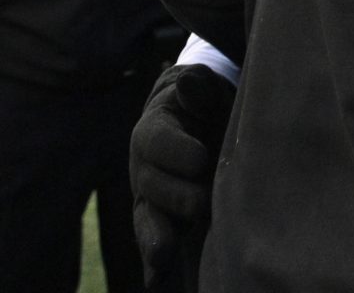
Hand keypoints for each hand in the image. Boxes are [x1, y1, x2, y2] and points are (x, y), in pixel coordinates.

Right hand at [131, 62, 235, 288]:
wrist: (204, 124)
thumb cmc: (208, 104)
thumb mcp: (207, 90)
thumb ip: (199, 88)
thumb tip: (190, 81)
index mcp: (153, 130)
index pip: (156, 140)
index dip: (175, 151)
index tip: (200, 158)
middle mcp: (145, 167)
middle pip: (152, 184)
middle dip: (175, 195)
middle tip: (202, 202)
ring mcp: (150, 197)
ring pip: (146, 218)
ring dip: (155, 237)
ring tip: (164, 254)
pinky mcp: (162, 221)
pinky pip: (153, 242)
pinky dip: (153, 262)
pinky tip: (156, 280)